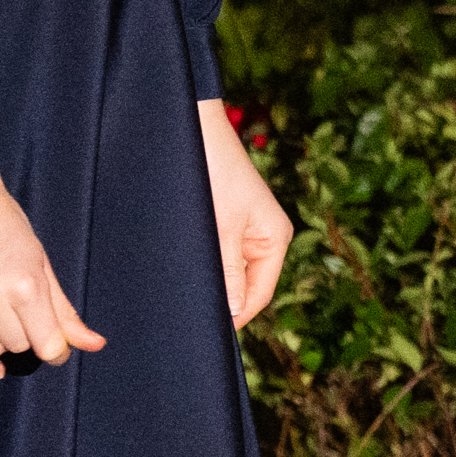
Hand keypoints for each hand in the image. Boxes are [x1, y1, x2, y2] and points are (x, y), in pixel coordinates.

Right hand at [0, 154, 105, 380]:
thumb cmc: (3, 225)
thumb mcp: (41, 263)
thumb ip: (64, 312)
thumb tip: (95, 345)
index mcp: (24, 284)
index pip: (48, 346)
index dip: (57, 349)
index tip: (55, 342)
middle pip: (19, 348)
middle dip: (25, 335)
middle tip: (19, 308)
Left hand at [199, 98, 292, 327]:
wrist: (192, 127)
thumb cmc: (213, 169)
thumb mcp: (221, 228)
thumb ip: (228, 271)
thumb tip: (234, 311)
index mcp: (275, 240)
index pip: (258, 296)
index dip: (234, 315)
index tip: (205, 329)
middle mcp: (262, 238)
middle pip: (243, 287)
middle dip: (219, 298)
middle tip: (189, 312)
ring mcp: (242, 231)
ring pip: (226, 272)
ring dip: (207, 280)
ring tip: (183, 288)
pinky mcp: (222, 222)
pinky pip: (215, 255)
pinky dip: (200, 262)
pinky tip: (180, 266)